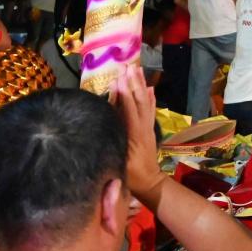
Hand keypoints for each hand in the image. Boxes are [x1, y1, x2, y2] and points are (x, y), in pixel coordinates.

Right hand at [113, 63, 165, 206]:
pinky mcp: (149, 130)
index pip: (128, 111)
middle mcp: (142, 128)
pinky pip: (151, 110)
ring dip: (141, 85)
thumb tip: (100, 131)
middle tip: (127, 66)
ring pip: (145, 102)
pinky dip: (151, 98)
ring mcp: (147, 128)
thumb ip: (112, 148)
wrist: (150, 184)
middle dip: (132, 84)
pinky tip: (150, 87)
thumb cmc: (130, 177)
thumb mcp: (118, 164)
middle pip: (138, 102)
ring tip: (137, 69)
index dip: (123, 95)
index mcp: (132, 136)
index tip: (118, 79)